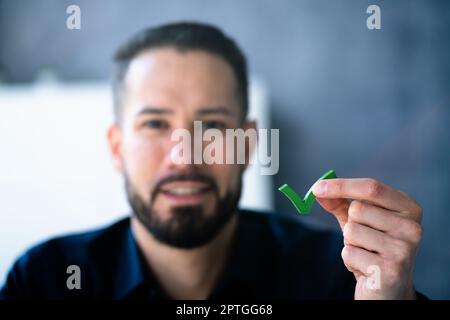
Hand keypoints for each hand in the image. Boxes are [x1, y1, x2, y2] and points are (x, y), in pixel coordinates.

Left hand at [312, 178, 422, 299]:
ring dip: (350, 244)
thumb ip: (340, 203)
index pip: (371, 187)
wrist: (387, 289)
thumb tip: (318, 188)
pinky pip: (349, 253)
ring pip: (351, 231)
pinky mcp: (390, 271)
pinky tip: (365, 268)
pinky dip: (349, 261)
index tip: (317, 188)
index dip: (342, 186)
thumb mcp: (358, 221)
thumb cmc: (372, 249)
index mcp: (409, 208)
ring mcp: (403, 250)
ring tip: (366, 255)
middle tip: (364, 241)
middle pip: (357, 209)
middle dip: (350, 224)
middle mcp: (412, 227)